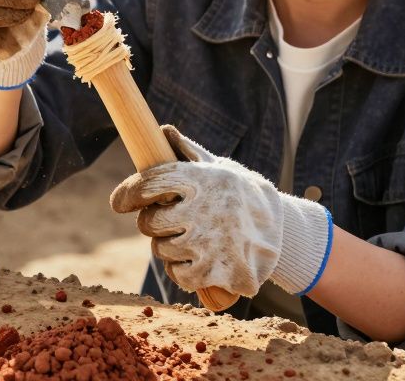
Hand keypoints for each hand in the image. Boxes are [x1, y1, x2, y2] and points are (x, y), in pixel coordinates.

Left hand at [110, 125, 332, 297]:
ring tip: (195, 238)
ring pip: (162, 250)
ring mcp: (209, 244)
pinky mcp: (214, 273)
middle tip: (172, 220)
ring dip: (170, 247)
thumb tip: (163, 130)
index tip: (119, 202)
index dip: (128, 193)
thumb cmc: (243, 195)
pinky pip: (178, 274)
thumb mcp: (220, 168)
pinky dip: (182, 270)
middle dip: (154, 223)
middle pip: (150, 222)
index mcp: (201, 179)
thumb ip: (189, 152)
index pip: (149, 184)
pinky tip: (199, 259)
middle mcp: (203, 210)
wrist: (284, 232)